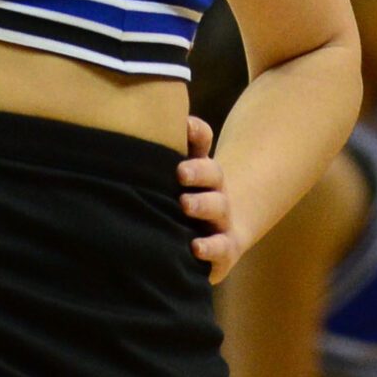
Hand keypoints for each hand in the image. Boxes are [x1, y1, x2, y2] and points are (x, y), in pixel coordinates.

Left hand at [179, 115, 245, 283]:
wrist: (217, 240)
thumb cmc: (185, 206)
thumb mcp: (177, 182)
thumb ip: (165, 158)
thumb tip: (152, 126)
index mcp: (202, 169)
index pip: (202, 144)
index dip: (196, 133)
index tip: (186, 126)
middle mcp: (215, 190)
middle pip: (213, 174)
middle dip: (199, 171)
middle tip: (180, 172)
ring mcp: (222, 220)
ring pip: (218, 208)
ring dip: (203, 204)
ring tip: (185, 204)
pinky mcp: (224, 249)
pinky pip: (221, 249)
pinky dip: (210, 248)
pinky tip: (195, 247)